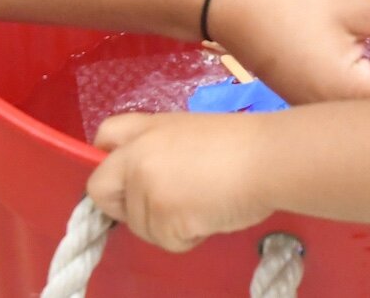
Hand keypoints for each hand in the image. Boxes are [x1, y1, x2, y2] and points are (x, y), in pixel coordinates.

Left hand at [90, 111, 273, 252]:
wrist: (268, 159)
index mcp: (146, 128)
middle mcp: (136, 157)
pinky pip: (166, 241)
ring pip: (139, 225)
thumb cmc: (242, 143)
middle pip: (101, 192)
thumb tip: (152, 181)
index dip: (112, 163)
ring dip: (167, 226)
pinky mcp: (163, 218)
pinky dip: (187, 237)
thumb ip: (160, 150)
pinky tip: (210, 216)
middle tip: (159, 209)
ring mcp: (146, 188)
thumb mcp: (190, 131)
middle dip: (123, 207)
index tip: (129, 179)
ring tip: (204, 205)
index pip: (103, 138)